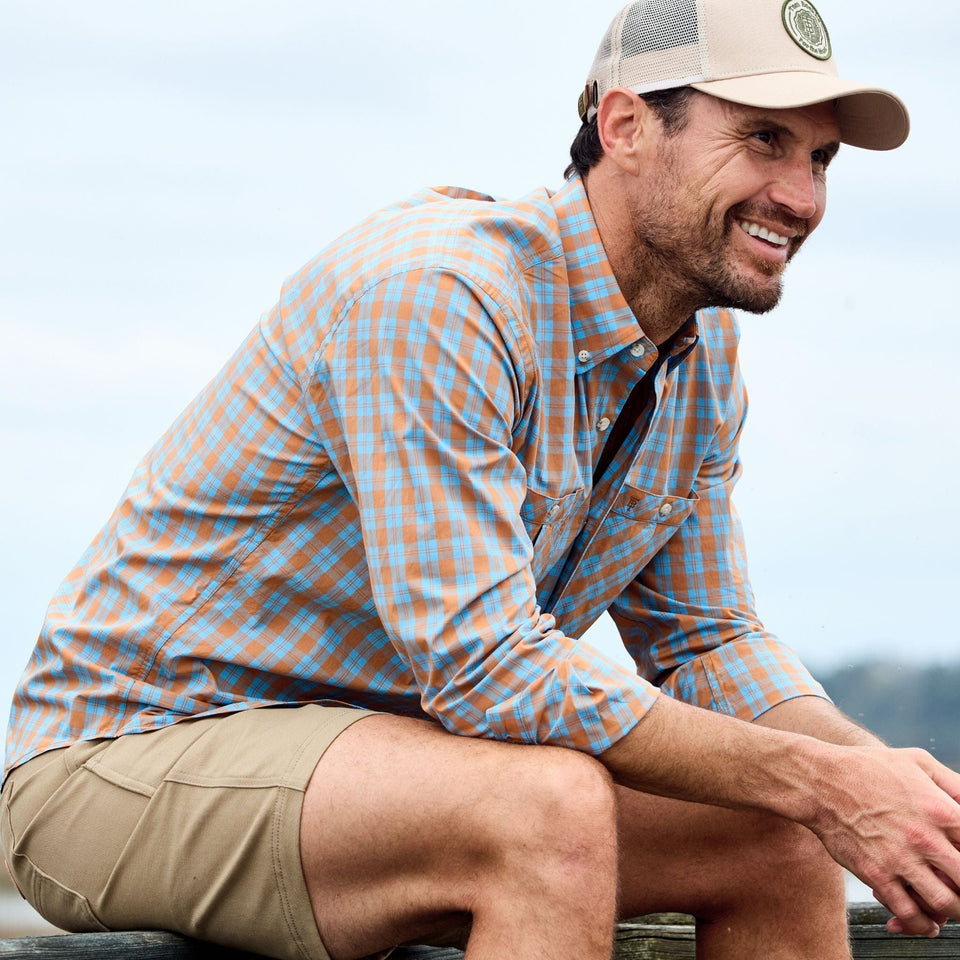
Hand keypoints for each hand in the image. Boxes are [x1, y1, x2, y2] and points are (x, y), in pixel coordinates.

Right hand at [808, 746, 959, 937]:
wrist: (818, 781)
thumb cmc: (866, 768)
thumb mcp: (917, 761)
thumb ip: (955, 784)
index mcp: (940, 809)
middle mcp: (924, 837)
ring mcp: (899, 858)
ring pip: (945, 903)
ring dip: (954, 910)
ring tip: (951, 907)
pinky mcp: (876, 874)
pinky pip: (908, 913)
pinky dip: (923, 925)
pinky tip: (927, 923)